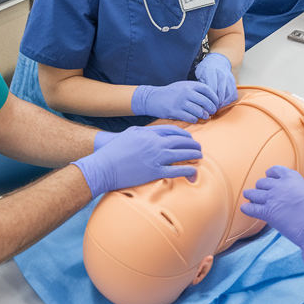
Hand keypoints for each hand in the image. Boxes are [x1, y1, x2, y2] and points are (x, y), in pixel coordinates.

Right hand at [72, 125, 201, 197]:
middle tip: (198, 149)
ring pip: (183, 155)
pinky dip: (188, 170)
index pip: (174, 131)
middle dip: (193, 145)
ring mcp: (156, 158)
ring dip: (194, 156)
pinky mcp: (155, 172)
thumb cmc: (115, 150)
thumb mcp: (131, 134)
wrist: (104, 166)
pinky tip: (193, 172)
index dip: (185, 135)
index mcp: (150, 133)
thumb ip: (146, 132)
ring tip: (199, 158)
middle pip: (182, 141)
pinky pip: (177, 170)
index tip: (189, 139)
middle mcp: (156, 143)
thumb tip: (157, 134)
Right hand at [131, 81, 219, 121]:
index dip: (214, 97)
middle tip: (212, 112)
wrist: (153, 98)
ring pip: (199, 110)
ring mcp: (180, 102)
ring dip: (204, 115)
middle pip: (205, 101)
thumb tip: (210, 97)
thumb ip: (195, 89)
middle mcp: (186, 92)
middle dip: (211, 108)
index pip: (207, 90)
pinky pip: (190, 117)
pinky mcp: (175, 111)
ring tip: (205, 116)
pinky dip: (195, 119)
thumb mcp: (183, 86)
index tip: (216, 103)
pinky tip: (195, 119)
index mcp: (189, 85)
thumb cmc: (170, 93)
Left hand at [194, 53, 237, 108]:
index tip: (205, 105)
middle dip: (216, 104)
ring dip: (223, 104)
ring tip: (217, 108)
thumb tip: (201, 100)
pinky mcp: (233, 81)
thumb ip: (200, 85)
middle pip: (221, 93)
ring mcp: (228, 77)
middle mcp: (221, 74)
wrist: (217, 60)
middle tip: (211, 110)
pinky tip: (223, 103)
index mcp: (210, 71)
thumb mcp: (199, 74)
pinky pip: (234, 94)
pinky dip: (229, 101)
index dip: (209, 99)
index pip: (211, 89)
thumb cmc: (205, 69)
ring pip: (228, 95)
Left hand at [241, 166, 303, 283]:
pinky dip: (246, 208)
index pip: (275, 170)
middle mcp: (280, 185)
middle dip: (260, 187)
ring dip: (250, 195)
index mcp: (293, 178)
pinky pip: (250, 208)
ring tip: (248, 197)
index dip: (270, 174)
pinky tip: (244, 208)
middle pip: (262, 182)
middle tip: (260, 192)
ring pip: (253, 193)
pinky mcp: (267, 213)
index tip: (268, 177)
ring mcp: (272, 198)